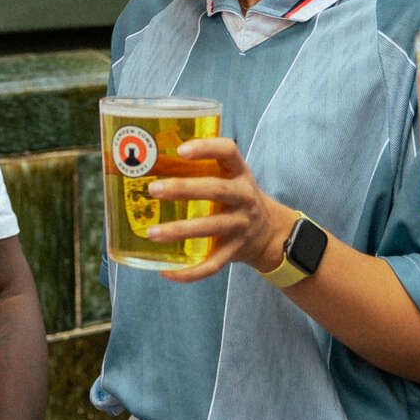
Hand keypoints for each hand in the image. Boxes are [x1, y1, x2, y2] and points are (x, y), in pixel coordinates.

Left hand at [142, 137, 299, 282]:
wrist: (270, 232)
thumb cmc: (236, 198)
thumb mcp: (230, 178)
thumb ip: (201, 169)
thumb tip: (149, 161)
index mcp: (240, 174)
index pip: (228, 151)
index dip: (206, 148)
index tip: (181, 150)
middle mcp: (243, 198)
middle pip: (216, 190)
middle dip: (184, 189)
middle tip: (154, 190)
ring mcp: (240, 226)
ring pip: (211, 228)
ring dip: (180, 231)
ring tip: (152, 233)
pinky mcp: (235, 251)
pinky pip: (212, 264)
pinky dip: (189, 272)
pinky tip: (166, 271)